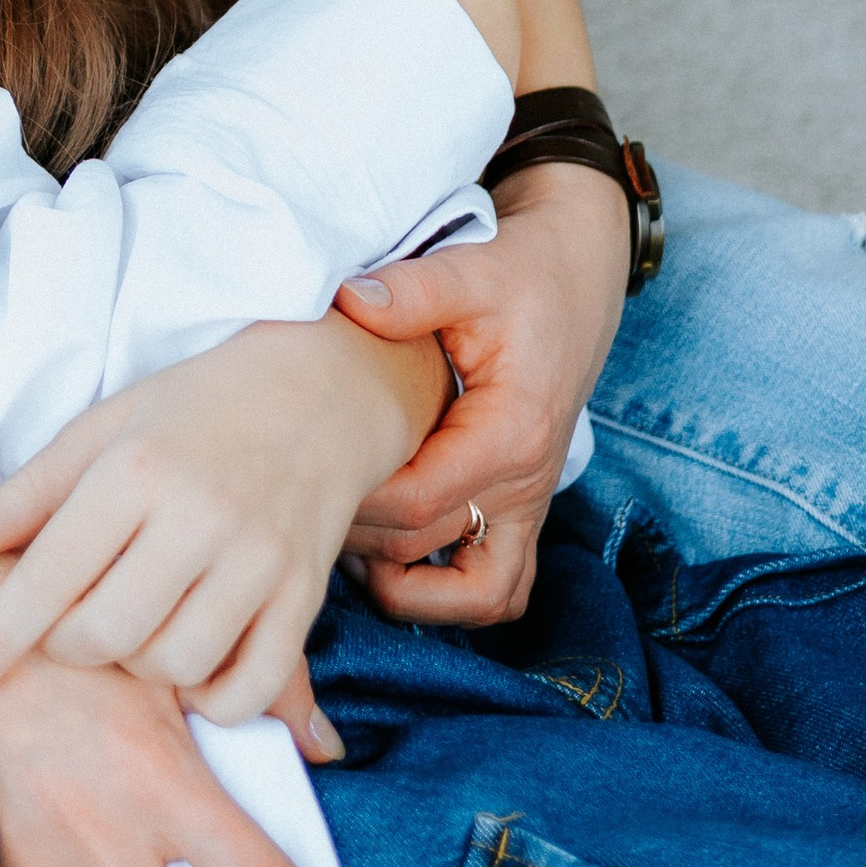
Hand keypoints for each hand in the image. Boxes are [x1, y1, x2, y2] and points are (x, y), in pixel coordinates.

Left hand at [0, 315, 446, 715]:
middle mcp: (201, 517)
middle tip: (66, 627)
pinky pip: (251, 688)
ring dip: (138, 667)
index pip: (51, 572)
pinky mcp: (305, 594)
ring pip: (176, 665)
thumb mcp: (105, 425)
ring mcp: (260, 560)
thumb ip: (32, 491)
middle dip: (68, 648)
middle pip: (108, 633)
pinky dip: (212, 701)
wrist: (319, 391)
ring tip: (133, 629)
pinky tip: (192, 667)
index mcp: (138, 469)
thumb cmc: (194, 408)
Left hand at [335, 159, 626, 622]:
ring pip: (476, 596)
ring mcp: (529, 504)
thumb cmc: (523, 273)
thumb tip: (350, 301)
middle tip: (290, 494)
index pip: (418, 503)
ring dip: (405, 584)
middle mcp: (528, 483)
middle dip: (352, 533)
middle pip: (423, 547)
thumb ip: (413, 291)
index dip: (352, 501)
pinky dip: (447, 592)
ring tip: (342, 531)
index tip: (295, 472)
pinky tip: (387, 552)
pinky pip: (495, 587)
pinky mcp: (522, 507)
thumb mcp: (472, 270)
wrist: (575, 274)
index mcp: (512, 435)